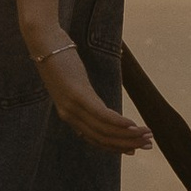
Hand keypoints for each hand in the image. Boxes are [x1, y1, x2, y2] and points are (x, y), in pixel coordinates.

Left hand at [28, 28, 148, 152]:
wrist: (41, 41)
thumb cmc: (58, 58)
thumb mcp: (72, 82)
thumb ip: (84, 95)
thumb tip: (96, 101)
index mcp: (69, 114)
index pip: (94, 139)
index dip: (115, 147)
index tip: (133, 150)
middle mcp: (69, 115)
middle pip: (102, 139)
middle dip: (127, 144)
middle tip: (148, 145)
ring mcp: (72, 106)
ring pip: (104, 130)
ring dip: (129, 135)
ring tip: (147, 135)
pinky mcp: (77, 94)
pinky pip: (101, 115)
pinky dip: (119, 123)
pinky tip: (133, 125)